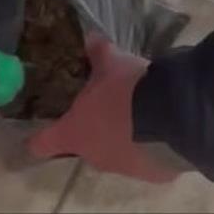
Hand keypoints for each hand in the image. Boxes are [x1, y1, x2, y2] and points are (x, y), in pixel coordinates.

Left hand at [28, 35, 179, 182]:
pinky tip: (163, 129)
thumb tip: (90, 38)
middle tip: (108, 109)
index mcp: (74, 133)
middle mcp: (94, 158)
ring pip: (117, 155)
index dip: (41, 138)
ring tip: (142, 116)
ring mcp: (124, 169)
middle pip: (85, 147)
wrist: (173, 116)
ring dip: (125, 139)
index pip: (42, 144)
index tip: (42, 133)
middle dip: (95, 131)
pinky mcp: (154, 175)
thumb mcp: (113, 64)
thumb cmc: (128, 90)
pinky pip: (146, 160)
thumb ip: (99, 54)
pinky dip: (151, 148)